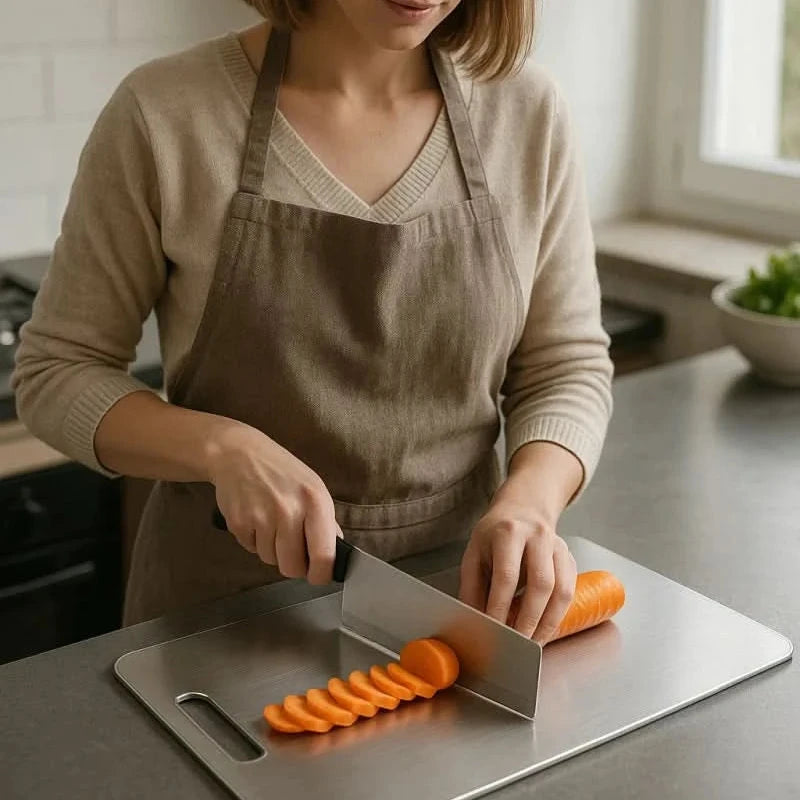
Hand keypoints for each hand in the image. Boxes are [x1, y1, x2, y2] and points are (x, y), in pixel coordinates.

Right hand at [205, 420, 339, 584]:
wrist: (238, 453)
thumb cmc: (281, 471)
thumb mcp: (313, 487)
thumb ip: (325, 520)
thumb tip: (335, 552)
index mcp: (315, 502)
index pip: (323, 555)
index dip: (321, 574)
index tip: (318, 576)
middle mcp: (289, 510)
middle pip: (292, 567)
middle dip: (292, 564)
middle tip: (291, 549)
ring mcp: (261, 517)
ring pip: (270, 560)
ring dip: (271, 550)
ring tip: (271, 523)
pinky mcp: (238, 523)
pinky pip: (251, 549)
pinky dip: (254, 541)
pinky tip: (255, 518)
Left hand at [458, 441, 582, 643]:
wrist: (524, 508)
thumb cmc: (494, 534)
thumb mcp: (474, 552)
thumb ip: (472, 586)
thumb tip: (473, 621)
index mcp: (508, 532)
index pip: (507, 575)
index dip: (501, 605)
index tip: (495, 628)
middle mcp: (538, 536)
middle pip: (541, 583)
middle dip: (530, 619)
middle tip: (518, 642)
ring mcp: (558, 546)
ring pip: (562, 589)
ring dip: (548, 622)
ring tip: (533, 641)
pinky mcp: (570, 557)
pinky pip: (570, 590)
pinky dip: (558, 614)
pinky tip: (544, 627)